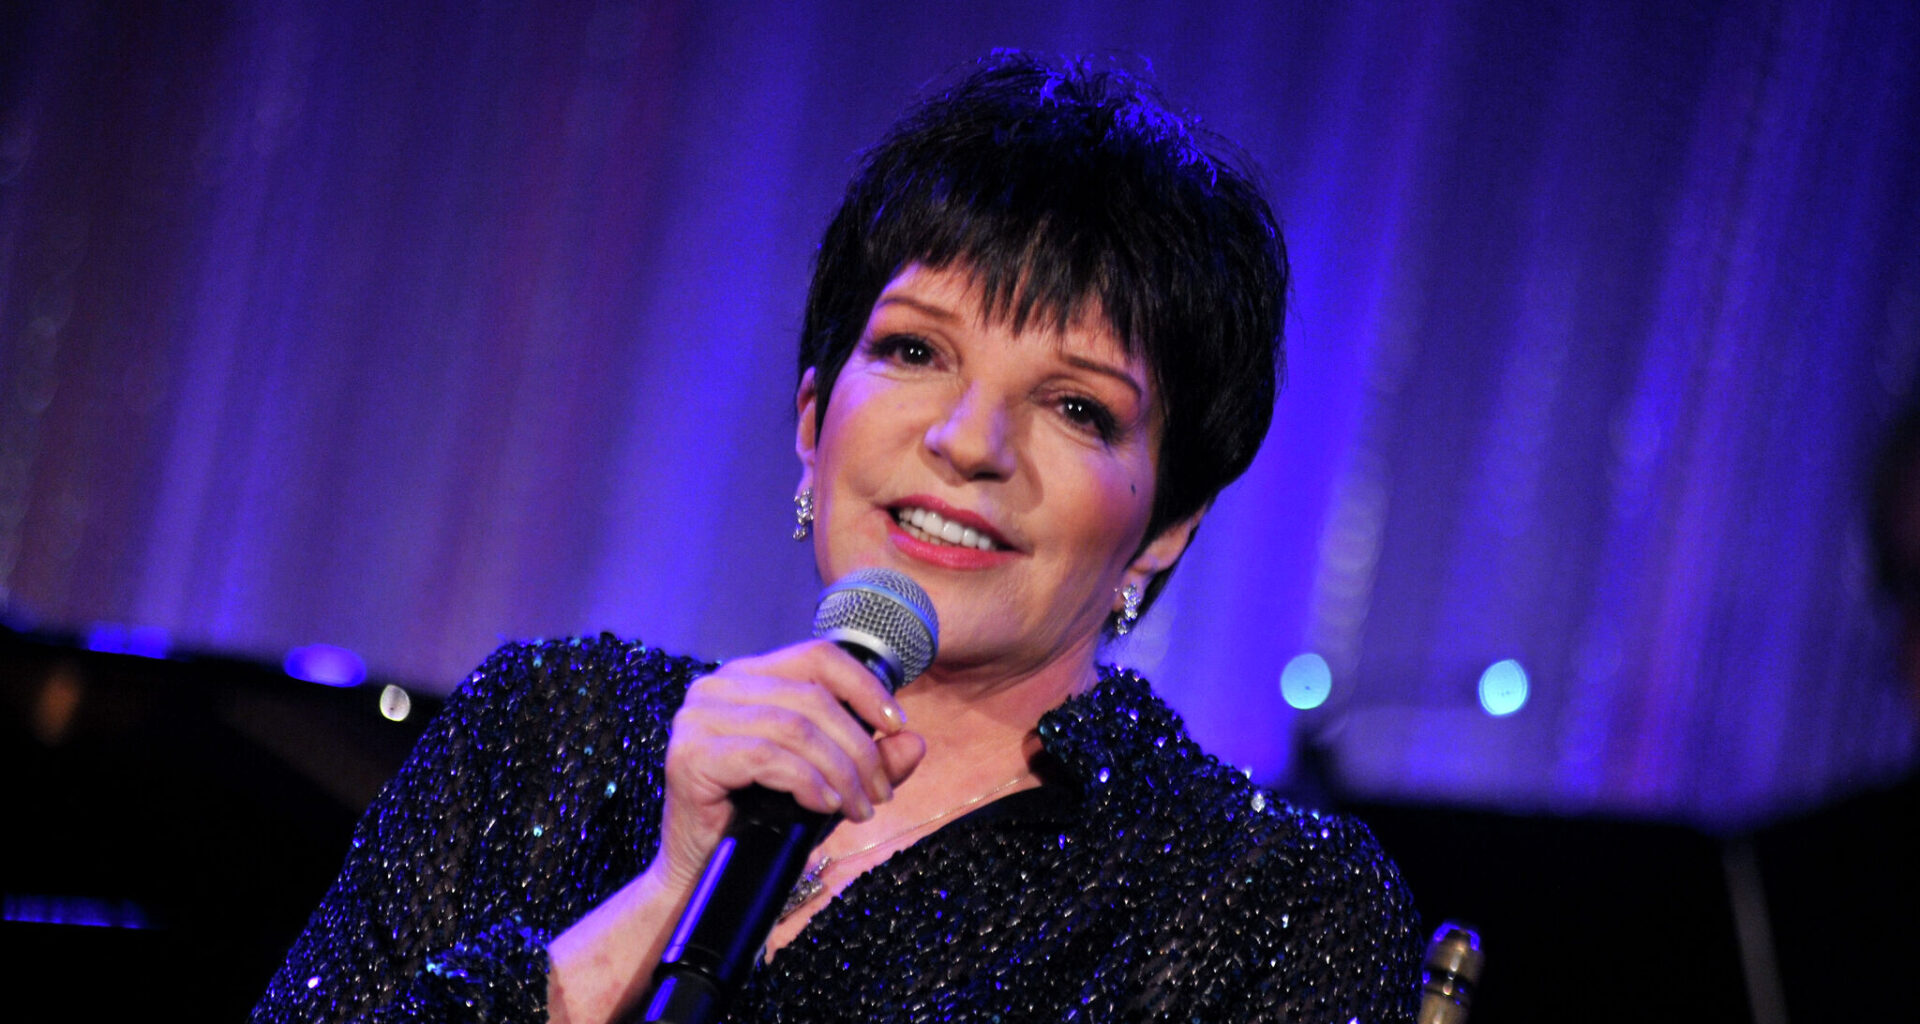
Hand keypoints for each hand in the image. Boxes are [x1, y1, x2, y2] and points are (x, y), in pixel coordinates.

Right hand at [650, 639, 924, 892]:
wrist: (703, 873)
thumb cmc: (761, 821)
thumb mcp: (829, 783)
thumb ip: (871, 760)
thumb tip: (914, 742)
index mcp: (748, 676)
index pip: (817, 657)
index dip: (864, 685)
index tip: (898, 723)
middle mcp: (717, 686)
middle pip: (811, 696)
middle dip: (859, 747)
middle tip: (881, 793)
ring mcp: (698, 717)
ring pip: (794, 727)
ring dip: (840, 771)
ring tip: (860, 808)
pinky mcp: (690, 754)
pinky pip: (766, 756)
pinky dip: (806, 781)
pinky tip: (826, 806)